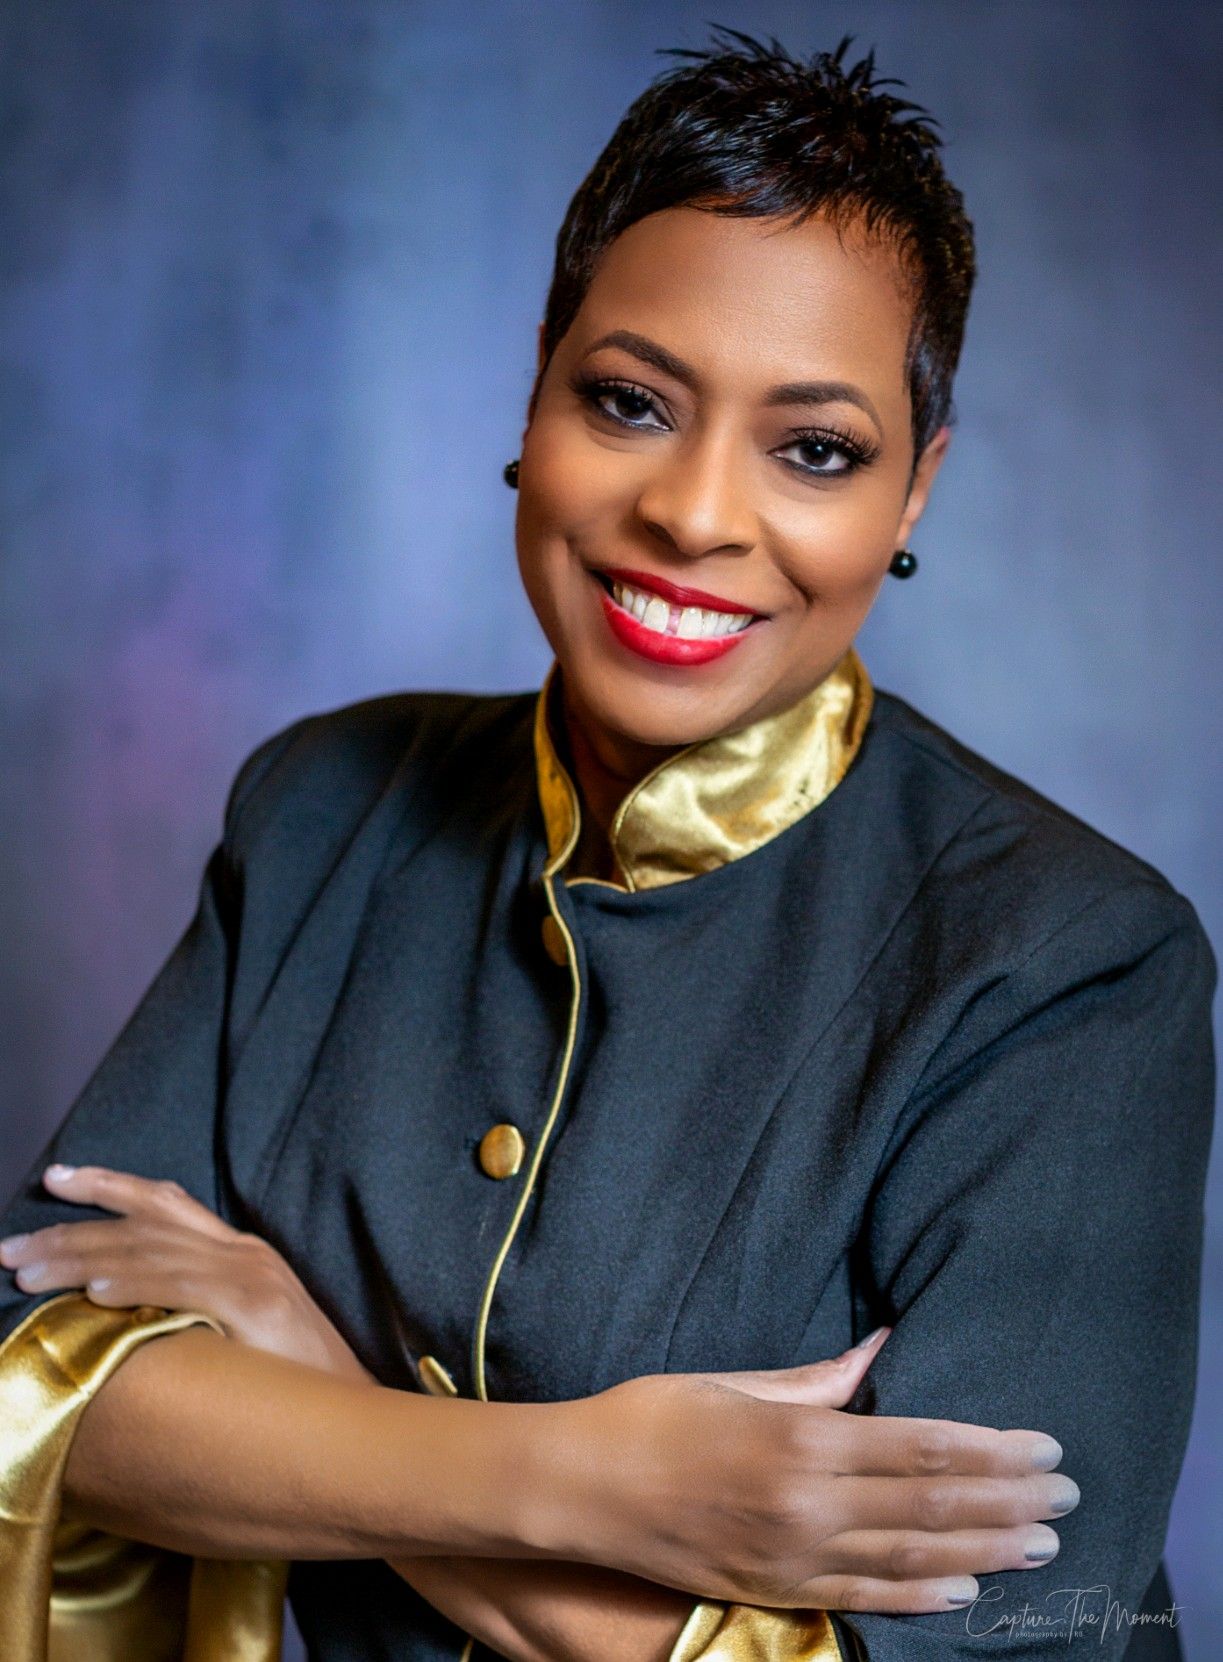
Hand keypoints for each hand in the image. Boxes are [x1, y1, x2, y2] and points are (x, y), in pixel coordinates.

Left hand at [0, 1163, 373, 1384]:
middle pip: (144, 1224)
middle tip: (11, 1244)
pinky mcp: (255, 1306)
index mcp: (241, 1253)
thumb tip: (124, 1312)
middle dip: (71, 1229)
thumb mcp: (243, 1331)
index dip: (109, 1186)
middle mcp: (244, 1252)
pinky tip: (93, 1293)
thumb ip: (196, 1307)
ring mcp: (251, 1276)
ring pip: (149, 1251)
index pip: (165, 1203)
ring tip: (27, 1271)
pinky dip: (135, 1285)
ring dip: (80, 1258)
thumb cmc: (294, 1386)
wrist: (358, 1418)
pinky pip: (181, 1287)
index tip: (57, 1179)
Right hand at [547, 1334, 1073, 1615]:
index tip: (1045, 1446)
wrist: (576, 1490)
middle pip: (932, 1507)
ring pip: (912, 1560)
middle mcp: (806, 1505)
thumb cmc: (650, 1418)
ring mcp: (791, 1559)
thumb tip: (882, 1348)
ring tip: (1041, 1542)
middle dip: (1008, 1500)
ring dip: (985, 1551)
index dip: (993, 1450)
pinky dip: (921, 1599)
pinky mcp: (771, 1593)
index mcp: (800, 1441)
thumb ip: (817, 1378)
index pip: (922, 1448)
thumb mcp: (734, 1381)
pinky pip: (862, 1602)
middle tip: (1067, 1495)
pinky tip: (966, 1592)